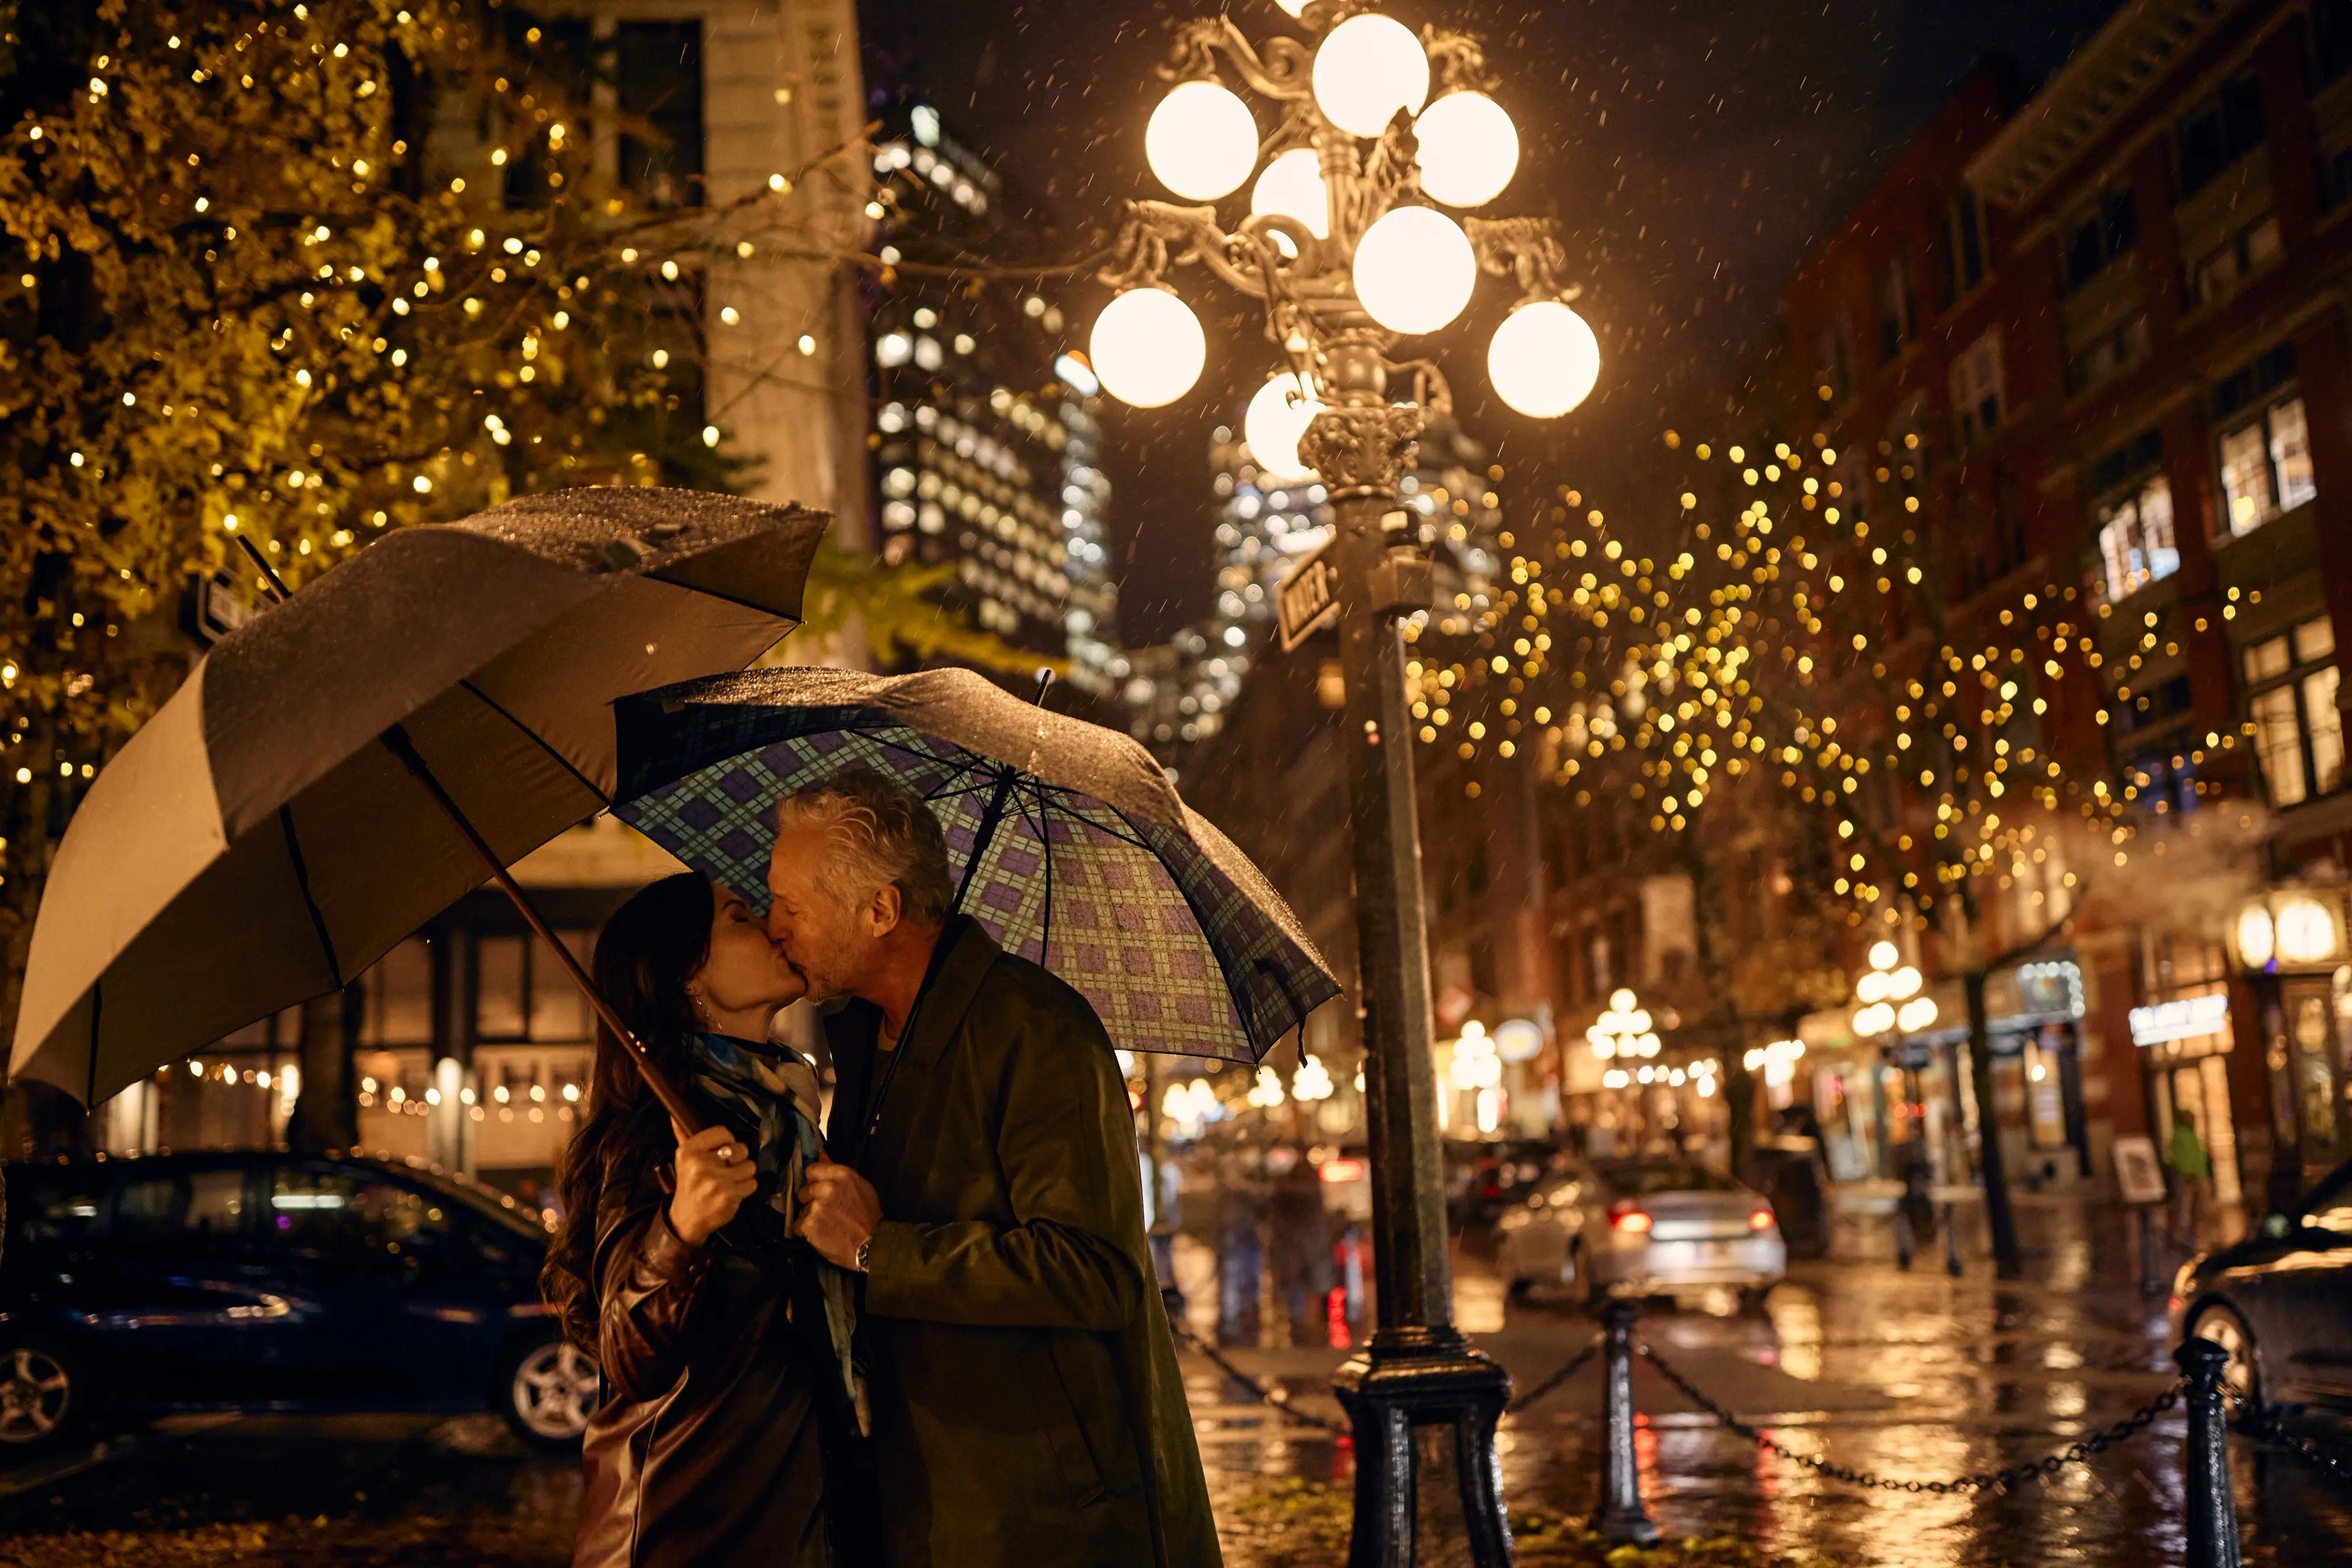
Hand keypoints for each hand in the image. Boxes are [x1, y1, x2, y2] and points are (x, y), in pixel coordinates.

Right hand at [668, 1121, 757, 1246]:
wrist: (686, 1219)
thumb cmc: (689, 1185)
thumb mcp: (683, 1160)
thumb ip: (683, 1136)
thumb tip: (675, 1116)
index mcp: (689, 1151)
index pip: (723, 1132)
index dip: (728, 1141)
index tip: (722, 1152)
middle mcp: (701, 1164)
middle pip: (740, 1148)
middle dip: (738, 1159)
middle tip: (728, 1169)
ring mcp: (716, 1181)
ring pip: (749, 1166)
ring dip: (744, 1175)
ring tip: (731, 1181)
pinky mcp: (728, 1195)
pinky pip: (752, 1183)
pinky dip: (746, 1188)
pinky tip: (734, 1192)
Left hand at [795, 1155, 881, 1269]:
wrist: (872, 1244)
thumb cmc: (869, 1215)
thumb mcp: (861, 1186)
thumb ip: (838, 1171)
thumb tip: (822, 1156)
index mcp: (840, 1174)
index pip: (811, 1170)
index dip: (814, 1181)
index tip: (820, 1189)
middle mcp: (826, 1187)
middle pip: (804, 1190)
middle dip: (811, 1201)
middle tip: (825, 1211)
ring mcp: (816, 1206)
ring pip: (802, 1209)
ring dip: (810, 1217)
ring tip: (826, 1225)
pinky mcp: (808, 1225)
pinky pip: (798, 1226)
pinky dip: (806, 1232)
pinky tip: (820, 1234)